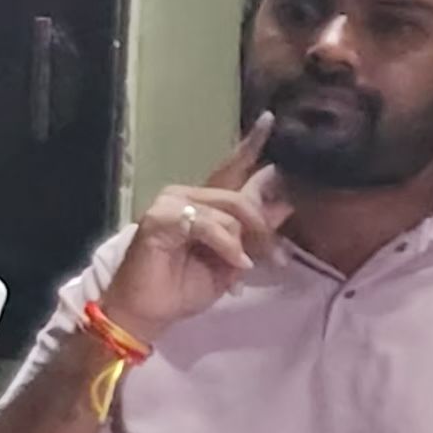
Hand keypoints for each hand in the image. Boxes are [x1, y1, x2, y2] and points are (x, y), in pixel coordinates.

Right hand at [100, 118, 288, 342]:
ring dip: (246, 242)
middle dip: (263, 227)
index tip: (271, 120)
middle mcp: (185, 195)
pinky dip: (227, 246)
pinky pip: (210, 225)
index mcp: (201, 202)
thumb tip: (285, 203)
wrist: (147, 312)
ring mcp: (170, 204)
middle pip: (240, 195)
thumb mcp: (232, 259)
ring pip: (229, 211)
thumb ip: (254, 231)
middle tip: (277, 257)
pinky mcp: (161, 218)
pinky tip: (234, 263)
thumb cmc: (183, 287)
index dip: (250, 145)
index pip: (230, 168)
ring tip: (246, 266)